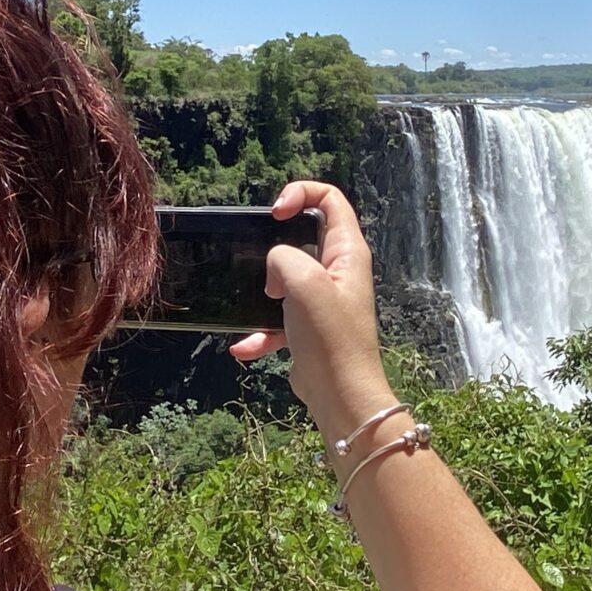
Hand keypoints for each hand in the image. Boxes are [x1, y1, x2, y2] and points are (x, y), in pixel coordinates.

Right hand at [228, 180, 396, 442]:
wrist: (340, 396)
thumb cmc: (329, 335)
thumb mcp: (303, 282)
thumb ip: (283, 258)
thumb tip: (276, 273)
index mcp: (347, 252)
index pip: (330, 199)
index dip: (300, 194)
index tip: (275, 214)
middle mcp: (338, 271)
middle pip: (303, 238)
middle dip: (275, 247)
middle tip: (262, 262)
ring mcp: (323, 301)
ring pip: (285, 280)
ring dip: (263, 293)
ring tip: (259, 305)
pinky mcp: (309, 329)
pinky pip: (278, 321)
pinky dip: (260, 332)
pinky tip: (244, 348)